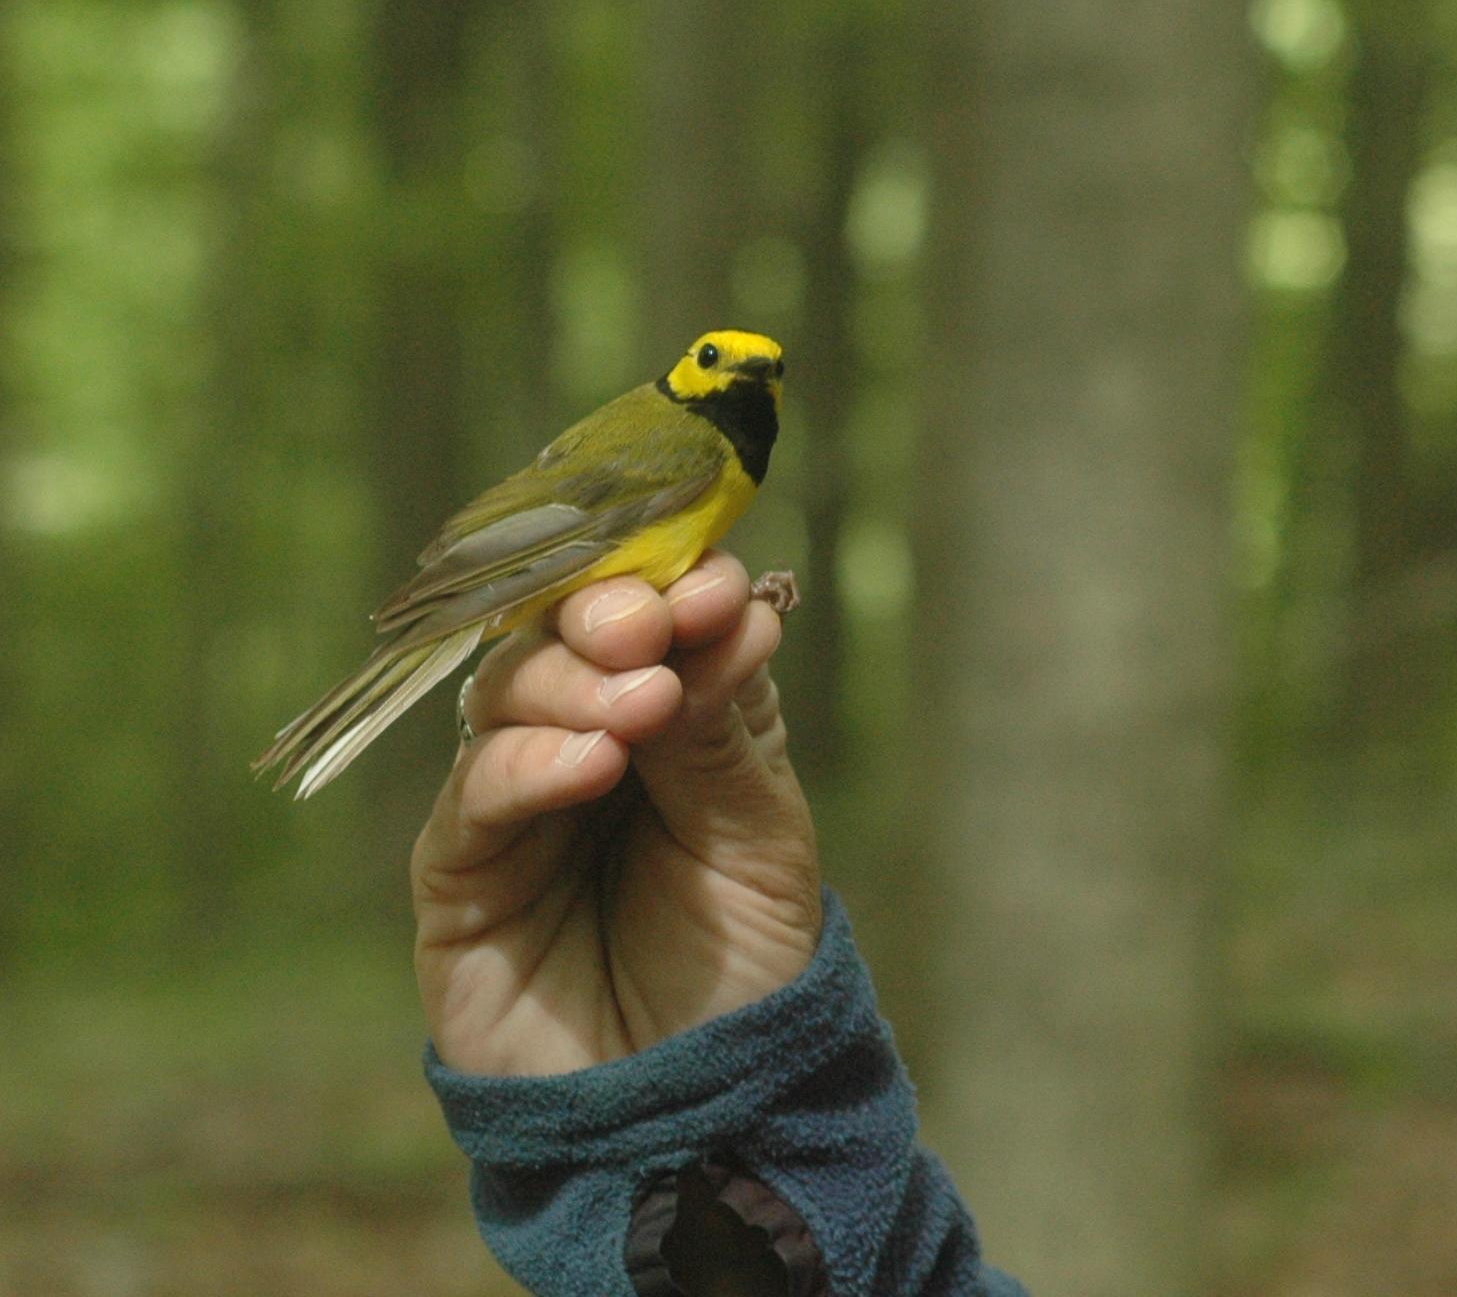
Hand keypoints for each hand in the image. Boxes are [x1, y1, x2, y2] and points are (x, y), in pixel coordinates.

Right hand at [412, 553, 824, 1077]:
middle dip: (609, 616)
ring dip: (572, 682)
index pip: (656, 618)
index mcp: (672, 718)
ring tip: (642, 702)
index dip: (676, 586)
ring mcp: (516, 804)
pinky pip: (473, 798)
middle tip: (655, 624)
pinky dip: (526, 765)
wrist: (700, 1110)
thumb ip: (726, 729)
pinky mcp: (459, 875)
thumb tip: (734, 610)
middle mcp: (586, 743)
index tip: (717, 585)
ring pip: (508, 697)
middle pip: (566, 639)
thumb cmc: (740, 971)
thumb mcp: (758, 837)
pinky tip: (590, 763)